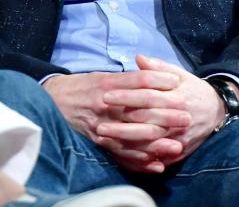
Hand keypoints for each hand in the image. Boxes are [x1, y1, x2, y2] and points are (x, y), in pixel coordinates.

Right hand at [43, 67, 190, 172]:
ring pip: (134, 137)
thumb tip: (150, 74)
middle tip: (187, 116)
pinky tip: (156, 164)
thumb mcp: (99, 76)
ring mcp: (101, 125)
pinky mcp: (97, 142)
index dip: (159, 80)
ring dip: (158, 143)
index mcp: (106, 84)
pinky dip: (140, 161)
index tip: (178, 83)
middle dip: (166, 114)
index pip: (138, 81)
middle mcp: (105, 104)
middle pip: (141, 110)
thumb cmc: (79, 87)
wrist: (51, 101)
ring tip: (178, 145)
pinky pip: (122, 154)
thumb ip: (124, 79)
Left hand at [99, 55, 225, 167]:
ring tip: (103, 140)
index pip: (147, 97)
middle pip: (146, 122)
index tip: (106, 95)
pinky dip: (141, 158)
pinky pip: (159, 157)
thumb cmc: (192, 89)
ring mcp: (180, 137)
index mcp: (177, 97)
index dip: (126, 97)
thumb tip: (138, 58)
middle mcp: (179, 118)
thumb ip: (157, 67)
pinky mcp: (181, 151)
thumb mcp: (178, 74)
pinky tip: (122, 155)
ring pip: (150, 143)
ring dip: (126, 143)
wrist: (217, 110)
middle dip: (121, 125)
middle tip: (97, 124)